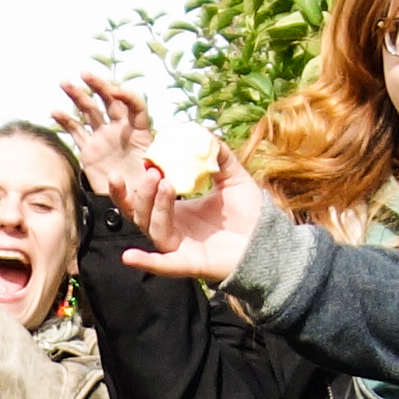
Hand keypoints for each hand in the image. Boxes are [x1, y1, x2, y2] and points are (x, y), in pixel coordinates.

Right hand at [53, 67, 174, 221]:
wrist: (131, 205)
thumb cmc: (147, 189)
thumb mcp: (158, 174)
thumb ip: (155, 168)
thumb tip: (154, 167)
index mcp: (140, 132)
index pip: (136, 107)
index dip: (127, 97)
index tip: (116, 92)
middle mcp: (121, 130)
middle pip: (110, 101)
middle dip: (98, 86)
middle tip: (85, 74)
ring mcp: (103, 138)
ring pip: (90, 111)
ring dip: (78, 96)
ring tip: (65, 83)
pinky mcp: (89, 150)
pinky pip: (76, 132)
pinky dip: (66, 121)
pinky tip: (55, 111)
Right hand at [118, 160, 272, 285]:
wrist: (270, 240)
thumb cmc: (250, 212)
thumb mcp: (233, 176)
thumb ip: (218, 155)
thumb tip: (201, 133)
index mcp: (176, 209)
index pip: (145, 196)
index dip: (137, 181)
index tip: (144, 160)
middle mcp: (172, 228)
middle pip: (140, 212)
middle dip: (140, 192)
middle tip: (151, 172)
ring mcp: (178, 247)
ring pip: (153, 229)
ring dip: (154, 206)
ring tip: (166, 183)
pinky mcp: (188, 264)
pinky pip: (163, 264)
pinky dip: (146, 261)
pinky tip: (128, 256)